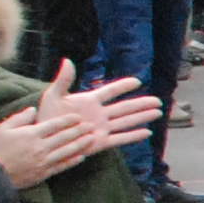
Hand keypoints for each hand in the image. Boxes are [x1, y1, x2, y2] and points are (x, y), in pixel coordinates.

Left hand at [0, 58, 156, 188]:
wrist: (45, 138)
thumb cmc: (47, 116)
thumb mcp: (53, 95)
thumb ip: (63, 79)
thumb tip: (67, 60)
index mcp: (90, 100)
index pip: (110, 91)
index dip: (123, 86)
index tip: (137, 81)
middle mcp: (100, 114)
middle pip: (125, 107)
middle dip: (142, 103)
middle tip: (158, 101)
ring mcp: (102, 128)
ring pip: (127, 121)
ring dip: (142, 117)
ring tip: (158, 112)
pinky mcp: (100, 142)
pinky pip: (120, 138)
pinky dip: (133, 136)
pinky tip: (146, 133)